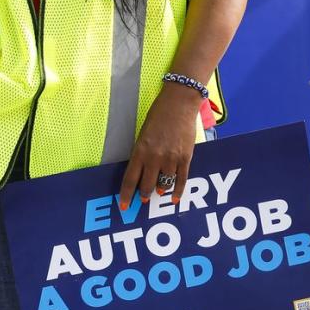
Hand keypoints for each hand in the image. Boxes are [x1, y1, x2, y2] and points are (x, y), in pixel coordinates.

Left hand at [119, 85, 202, 209]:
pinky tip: (174, 199)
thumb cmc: (158, 116)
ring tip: (158, 191)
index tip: (124, 206)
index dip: (126, 195)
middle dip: (144, 195)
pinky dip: (178, 191)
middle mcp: (154, 158)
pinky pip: (181, 180)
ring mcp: (171, 159)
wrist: (179, 104)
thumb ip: (142, 154)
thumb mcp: (143, 135)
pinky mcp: (185, 158)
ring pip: (164, 184)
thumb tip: (143, 173)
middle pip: (147, 186)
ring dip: (160, 190)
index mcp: (140, 151)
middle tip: (143, 199)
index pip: (130, 180)